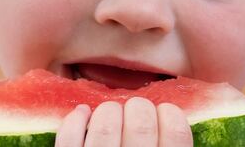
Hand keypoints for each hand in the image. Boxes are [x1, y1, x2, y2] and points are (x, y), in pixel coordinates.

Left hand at [55, 97, 192, 146]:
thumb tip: (172, 123)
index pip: (175, 130)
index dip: (170, 113)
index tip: (164, 114)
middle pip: (141, 119)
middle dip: (139, 108)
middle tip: (136, 114)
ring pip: (106, 122)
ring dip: (109, 111)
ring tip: (111, 116)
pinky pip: (69, 136)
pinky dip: (75, 119)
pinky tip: (83, 114)